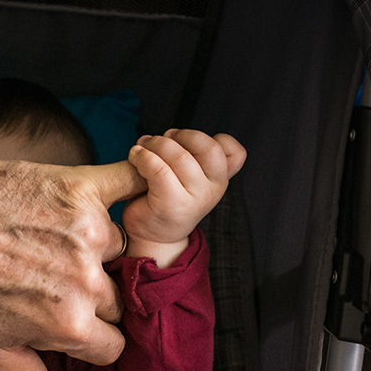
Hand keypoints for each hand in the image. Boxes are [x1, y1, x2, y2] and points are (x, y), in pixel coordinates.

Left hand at [0, 156, 146, 370]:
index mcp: (66, 325)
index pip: (111, 345)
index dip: (90, 340)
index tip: (71, 325)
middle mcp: (85, 280)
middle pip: (117, 299)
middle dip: (92, 297)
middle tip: (55, 280)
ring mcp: (85, 230)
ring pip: (117, 248)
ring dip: (95, 247)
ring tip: (56, 239)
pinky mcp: (78, 187)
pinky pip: (131, 180)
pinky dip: (139, 180)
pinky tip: (130, 187)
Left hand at [123, 130, 244, 264]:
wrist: (152, 237)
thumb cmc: (166, 199)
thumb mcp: (186, 177)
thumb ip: (193, 158)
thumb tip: (174, 133)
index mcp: (220, 178)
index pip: (235, 152)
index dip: (206, 137)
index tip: (178, 138)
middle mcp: (214, 189)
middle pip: (208, 147)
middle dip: (180, 135)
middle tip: (157, 140)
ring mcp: (196, 198)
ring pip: (180, 157)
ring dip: (156, 145)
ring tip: (140, 148)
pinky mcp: (172, 205)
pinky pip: (159, 170)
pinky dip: (144, 158)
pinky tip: (135, 157)